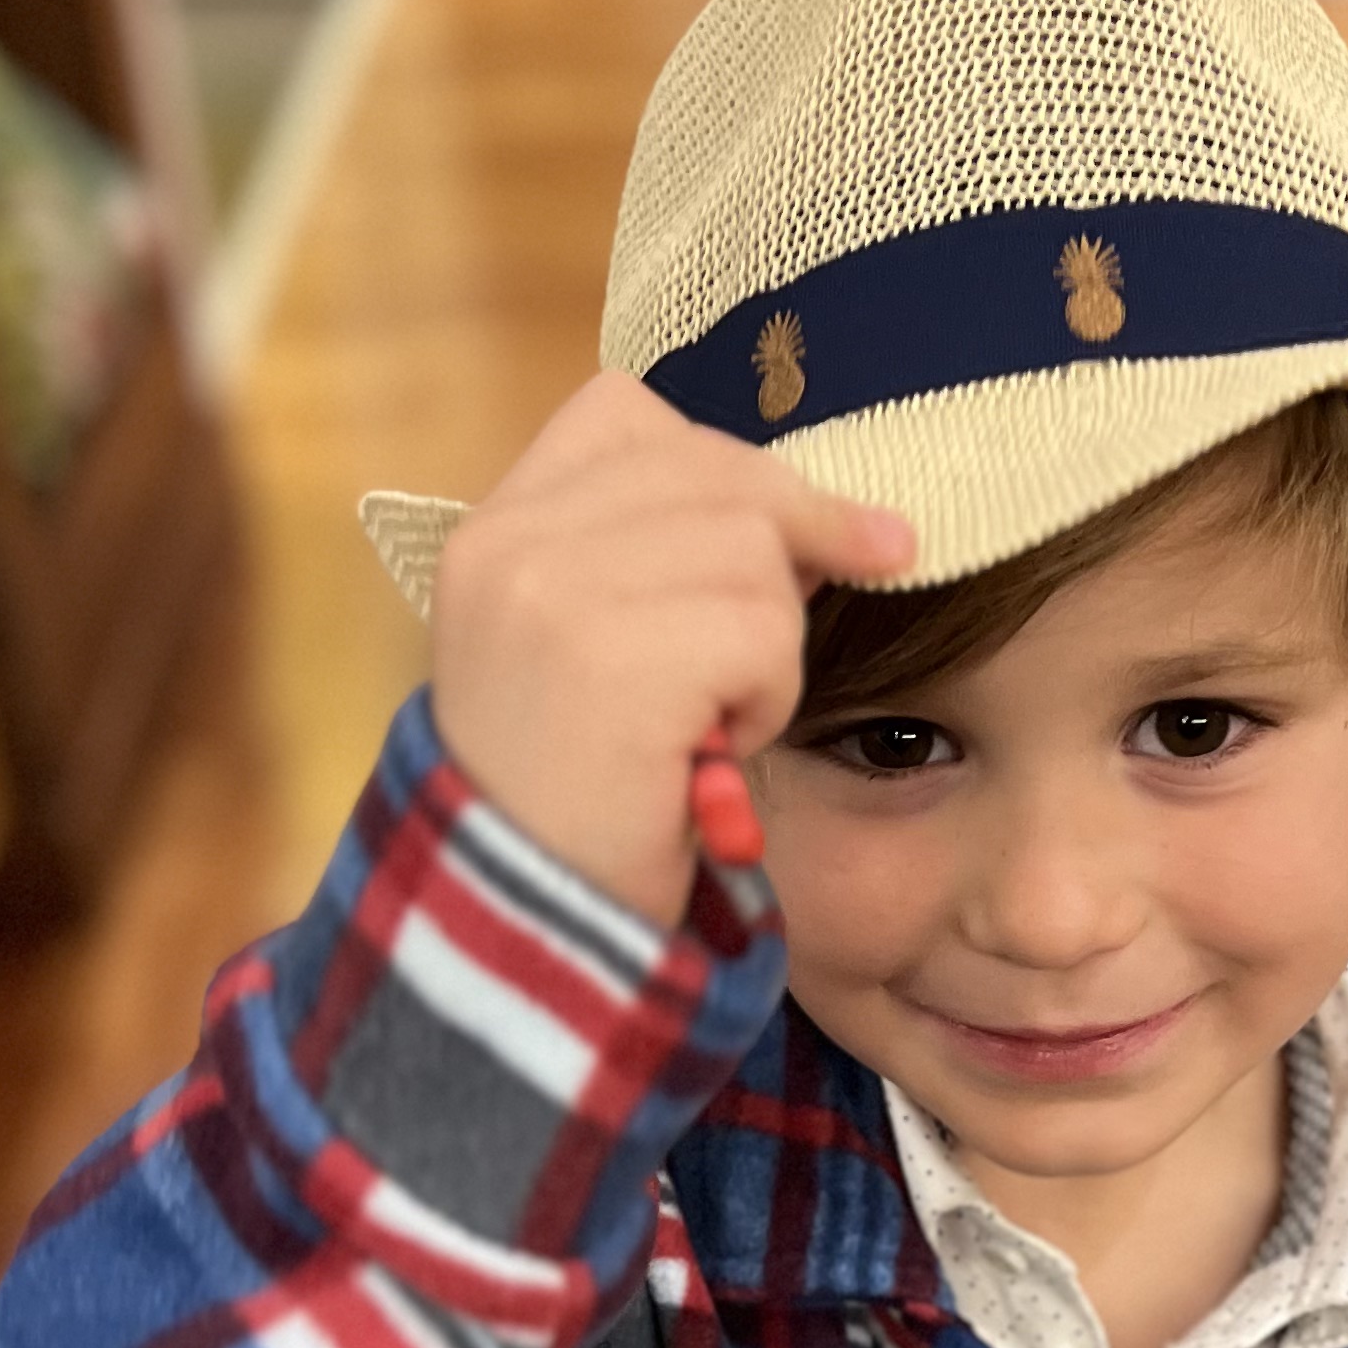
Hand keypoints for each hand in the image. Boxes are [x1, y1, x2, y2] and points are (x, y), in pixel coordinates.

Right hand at [426, 373, 912, 925]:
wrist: (525, 931)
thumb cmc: (584, 800)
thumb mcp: (596, 648)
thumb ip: (665, 557)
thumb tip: (854, 519)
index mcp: (493, 531)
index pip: (629, 415)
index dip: (726, 470)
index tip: (782, 547)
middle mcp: (511, 544)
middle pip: (717, 474)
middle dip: (774, 564)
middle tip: (752, 669)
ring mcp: (552, 594)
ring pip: (754, 552)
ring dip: (767, 651)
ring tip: (703, 725)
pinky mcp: (611, 659)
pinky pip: (764, 632)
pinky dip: (765, 700)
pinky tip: (708, 753)